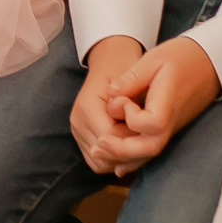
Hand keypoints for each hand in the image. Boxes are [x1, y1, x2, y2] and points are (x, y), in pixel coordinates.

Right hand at [69, 37, 158, 174]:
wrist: (109, 60)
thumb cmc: (124, 69)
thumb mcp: (131, 82)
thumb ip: (131, 105)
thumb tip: (135, 129)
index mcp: (88, 107)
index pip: (111, 139)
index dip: (131, 141)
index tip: (145, 133)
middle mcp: (77, 121)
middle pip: (104, 155)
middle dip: (126, 154)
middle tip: (143, 142)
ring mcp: (76, 130)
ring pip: (99, 162)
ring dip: (119, 159)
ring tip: (134, 144)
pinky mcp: (79, 136)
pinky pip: (95, 161)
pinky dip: (111, 159)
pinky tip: (125, 146)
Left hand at [99, 37, 221, 170]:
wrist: (208, 63)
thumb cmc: (182, 57)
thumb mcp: (155, 58)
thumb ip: (132, 77)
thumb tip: (110, 92)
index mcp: (168, 103)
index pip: (152, 124)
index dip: (132, 118)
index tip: (122, 101)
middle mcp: (171, 122)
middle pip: (149, 148)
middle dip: (120, 150)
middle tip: (98, 144)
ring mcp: (170, 129)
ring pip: (149, 154)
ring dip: (122, 157)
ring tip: (98, 152)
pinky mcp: (166, 130)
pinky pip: (150, 150)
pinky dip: (132, 158)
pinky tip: (114, 162)